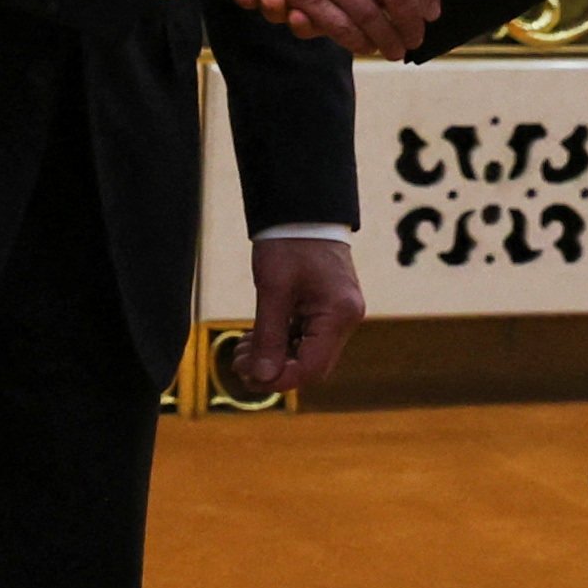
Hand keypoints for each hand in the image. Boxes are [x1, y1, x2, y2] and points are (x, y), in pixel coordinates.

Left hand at [231, 236, 364, 391]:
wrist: (303, 208)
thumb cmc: (289, 242)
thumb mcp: (272, 290)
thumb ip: (268, 336)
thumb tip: (261, 377)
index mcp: (338, 314)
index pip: (312, 367)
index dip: (280, 379)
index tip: (247, 375)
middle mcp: (346, 318)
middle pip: (312, 365)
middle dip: (275, 370)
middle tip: (240, 363)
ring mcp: (340, 314)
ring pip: (308, 353)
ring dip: (276, 357)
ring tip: (243, 349)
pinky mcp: (329, 308)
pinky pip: (308, 337)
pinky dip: (283, 342)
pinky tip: (257, 337)